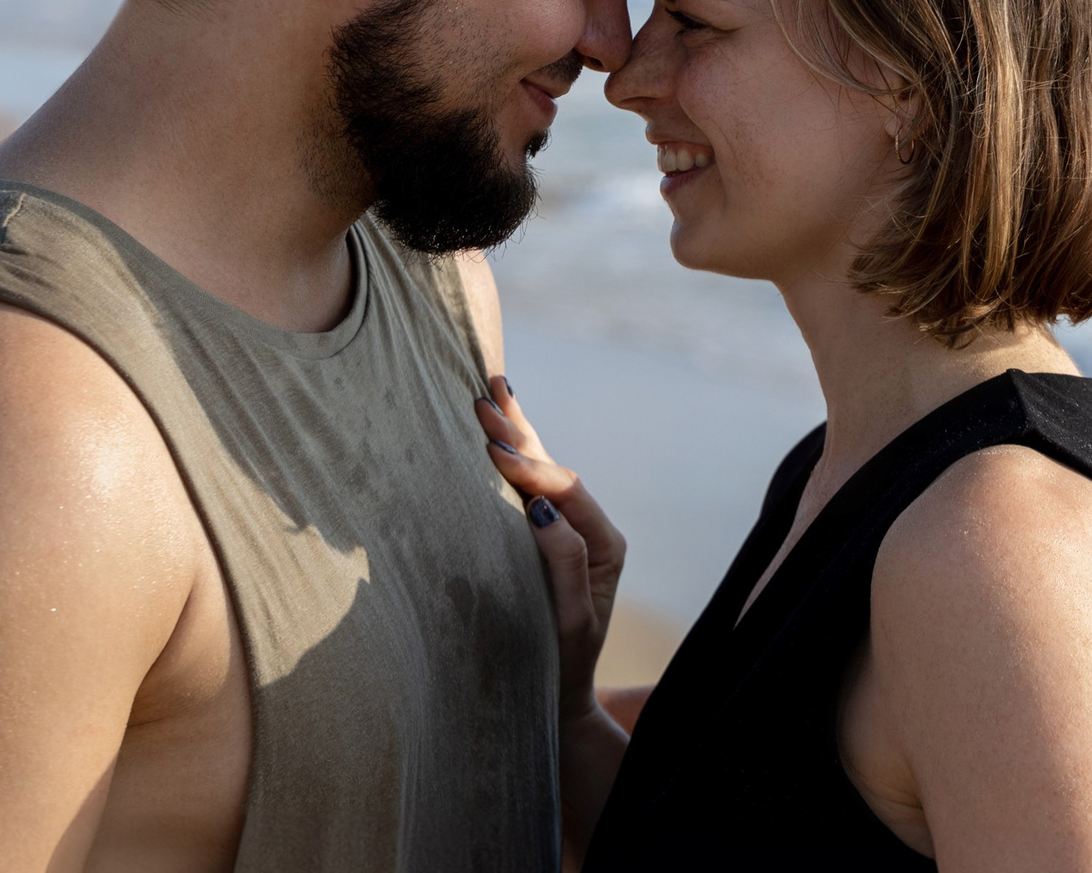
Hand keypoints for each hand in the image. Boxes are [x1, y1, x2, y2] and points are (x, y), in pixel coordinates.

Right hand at [475, 375, 625, 721]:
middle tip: (487, 393)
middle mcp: (588, 531)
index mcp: (604, 544)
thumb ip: (564, 564)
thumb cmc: (561, 665)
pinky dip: (508, 459)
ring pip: (538, 472)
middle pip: (552, 469)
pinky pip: (525, 489)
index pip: (565, 491)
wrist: (557, 700)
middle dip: (518, 432)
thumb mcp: (569, 620)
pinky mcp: (541, 540)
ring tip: (493, 391)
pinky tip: (495, 433)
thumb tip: (543, 509)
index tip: (495, 447)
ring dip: (513, 433)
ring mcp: (564, 532)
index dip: (531, 467)